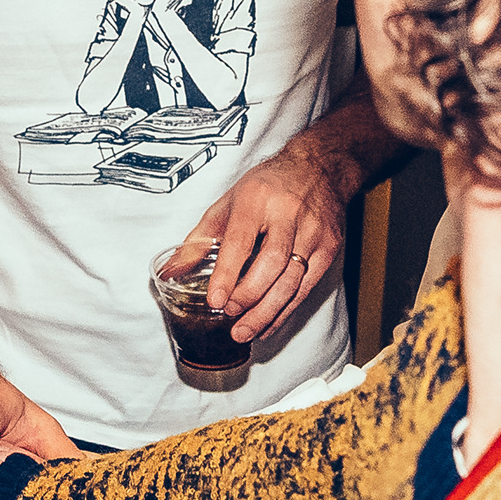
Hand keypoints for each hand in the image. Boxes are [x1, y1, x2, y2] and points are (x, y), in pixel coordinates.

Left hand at [176, 137, 359, 346]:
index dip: (227, 274)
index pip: (241, 241)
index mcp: (257, 199)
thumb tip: (170, 271)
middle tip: (231, 317)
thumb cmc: (268, 186)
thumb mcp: (228, 202)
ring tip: (245, 331)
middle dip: (249, 296)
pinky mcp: (329, 248)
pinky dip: (286, 311)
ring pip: (292, 280)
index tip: (215, 300)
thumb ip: (199, 238)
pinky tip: (269, 324)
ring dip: (267, 312)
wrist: (319, 168)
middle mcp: (288, 214)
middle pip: (271, 264)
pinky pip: (307, 287)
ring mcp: (313, 232)